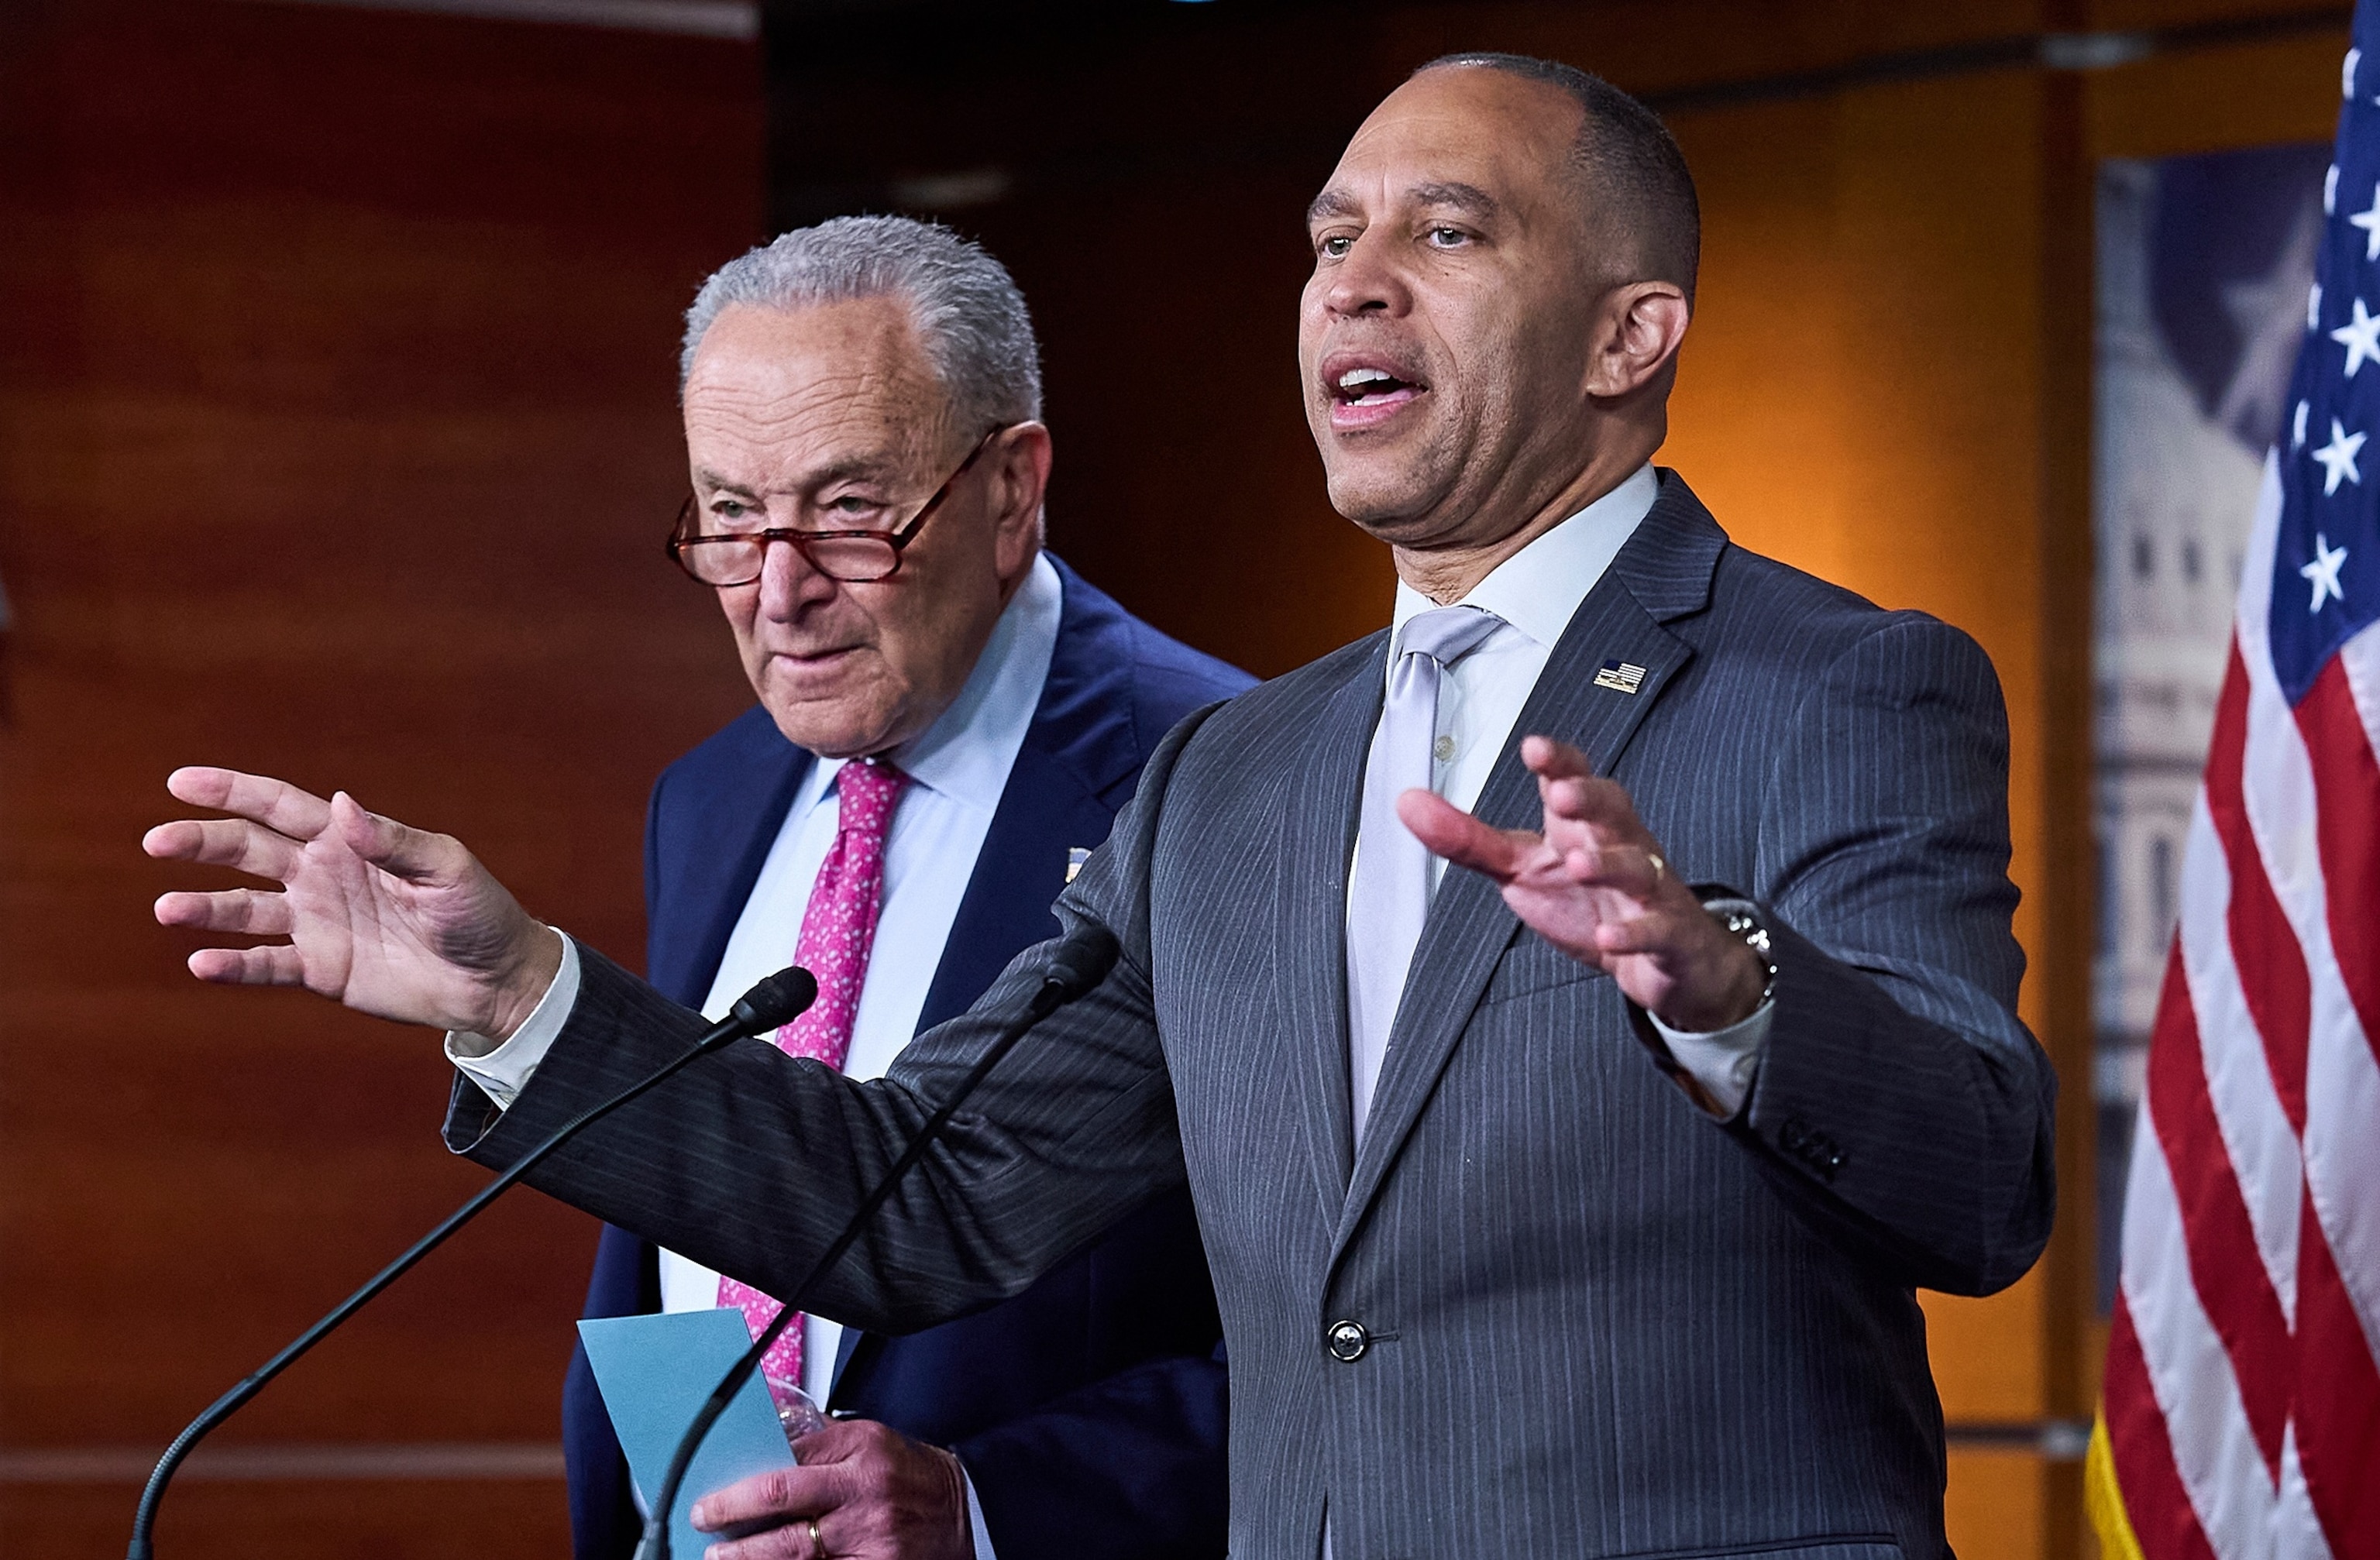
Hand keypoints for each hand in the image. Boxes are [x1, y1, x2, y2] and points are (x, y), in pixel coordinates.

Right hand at [143, 767, 561, 1037]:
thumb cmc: (478, 913)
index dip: (231, 792)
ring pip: (245, 909)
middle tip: (156, 842)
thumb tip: (342, 806)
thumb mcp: (446, 869)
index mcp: (348, 840)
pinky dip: (234, 964)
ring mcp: (316, 923)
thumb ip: (393, 841)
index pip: (278, 807)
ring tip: (169, 908)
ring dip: (204, 908)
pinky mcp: (321, 969)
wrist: (494, 980)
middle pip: (247, 851)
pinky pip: (267, 965)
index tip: (180, 782)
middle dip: (201, 843)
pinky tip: (203, 962)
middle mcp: (322, 876)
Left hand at [690, 1418, 972, 1559]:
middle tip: (705, 1522)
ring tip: (721, 1557)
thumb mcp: (871, 1442)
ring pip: (793, 1550)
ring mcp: (869, 1536)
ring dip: (748, 1556)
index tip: (713, 1495)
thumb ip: (821, 1444)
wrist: (965, 1512)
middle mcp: (864, 1492)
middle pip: (781, 1499)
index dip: (743, 1482)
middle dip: (733, 1513)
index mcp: (861, 1451)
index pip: (787, 1461)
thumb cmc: (910, 1477)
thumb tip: (765, 1445)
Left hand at [1400, 735, 1765, 1031]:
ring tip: (1578, 864)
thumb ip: (1467, 839)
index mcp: (1582, 825)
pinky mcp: (1667, 935)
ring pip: (1636, 866)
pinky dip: (1634, 933)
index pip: (1575, 779)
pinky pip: (1656, 929)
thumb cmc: (1588, 901)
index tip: (1534, 748)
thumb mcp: (1520, 868)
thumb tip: (1407, 802)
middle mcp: (1621, 846)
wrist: (1662, 960)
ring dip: (1608, 863)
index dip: (1559, 762)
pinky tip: (1609, 937)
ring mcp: (1649, 890)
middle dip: (1591, 798)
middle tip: (1562, 795)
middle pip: (1615, 808)